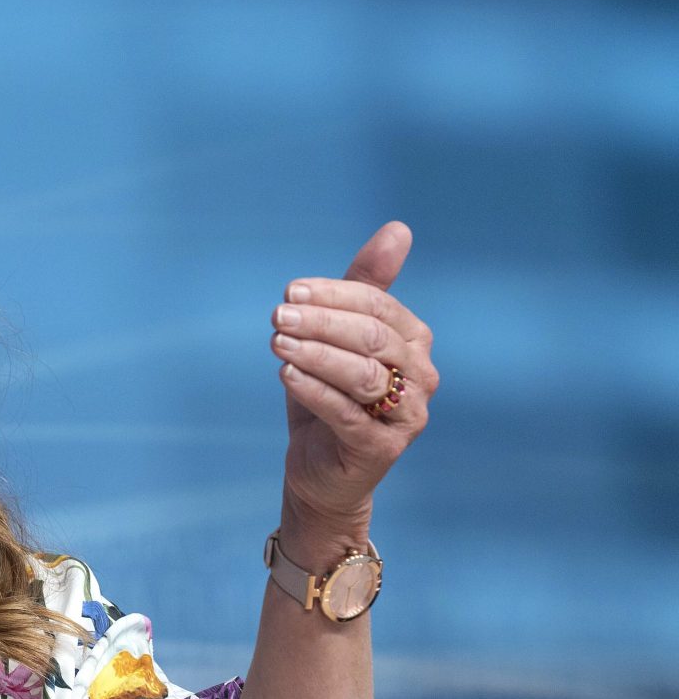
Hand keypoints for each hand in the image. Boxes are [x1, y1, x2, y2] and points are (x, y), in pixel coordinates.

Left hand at [269, 221, 438, 542]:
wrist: (320, 470)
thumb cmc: (328, 396)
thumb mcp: (337, 339)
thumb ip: (361, 287)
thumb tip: (399, 228)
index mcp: (414, 342)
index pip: (378, 306)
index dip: (335, 295)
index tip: (290, 291)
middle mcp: (421, 377)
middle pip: (373, 339)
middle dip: (323, 322)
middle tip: (277, 315)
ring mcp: (407, 416)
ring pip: (364, 376)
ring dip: (317, 354)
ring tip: (277, 342)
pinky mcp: (381, 449)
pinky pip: (347, 414)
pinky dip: (315, 390)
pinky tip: (285, 374)